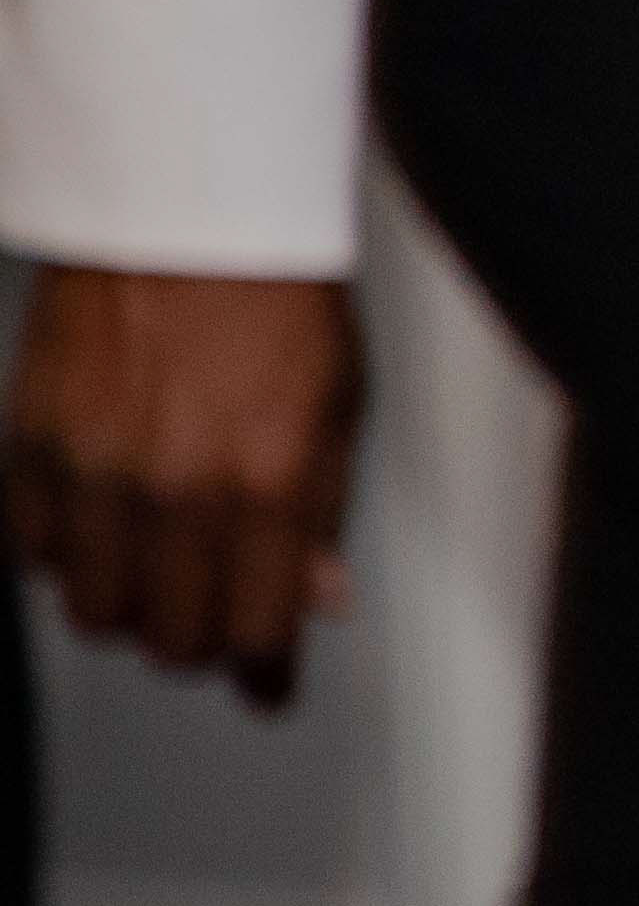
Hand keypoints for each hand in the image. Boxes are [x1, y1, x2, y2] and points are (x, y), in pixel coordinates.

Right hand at [5, 265, 366, 708]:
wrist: (186, 218)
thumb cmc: (275, 301)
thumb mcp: (340, 413)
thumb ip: (322, 516)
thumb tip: (318, 600)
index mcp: (268, 488)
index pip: (259, 633)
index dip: (263, 675)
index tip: (264, 687)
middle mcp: (177, 492)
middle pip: (169, 639)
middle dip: (196, 643)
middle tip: (210, 619)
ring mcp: (97, 472)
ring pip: (91, 610)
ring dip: (125, 606)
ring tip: (151, 571)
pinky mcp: (33, 444)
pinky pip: (30, 552)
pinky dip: (61, 555)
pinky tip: (95, 526)